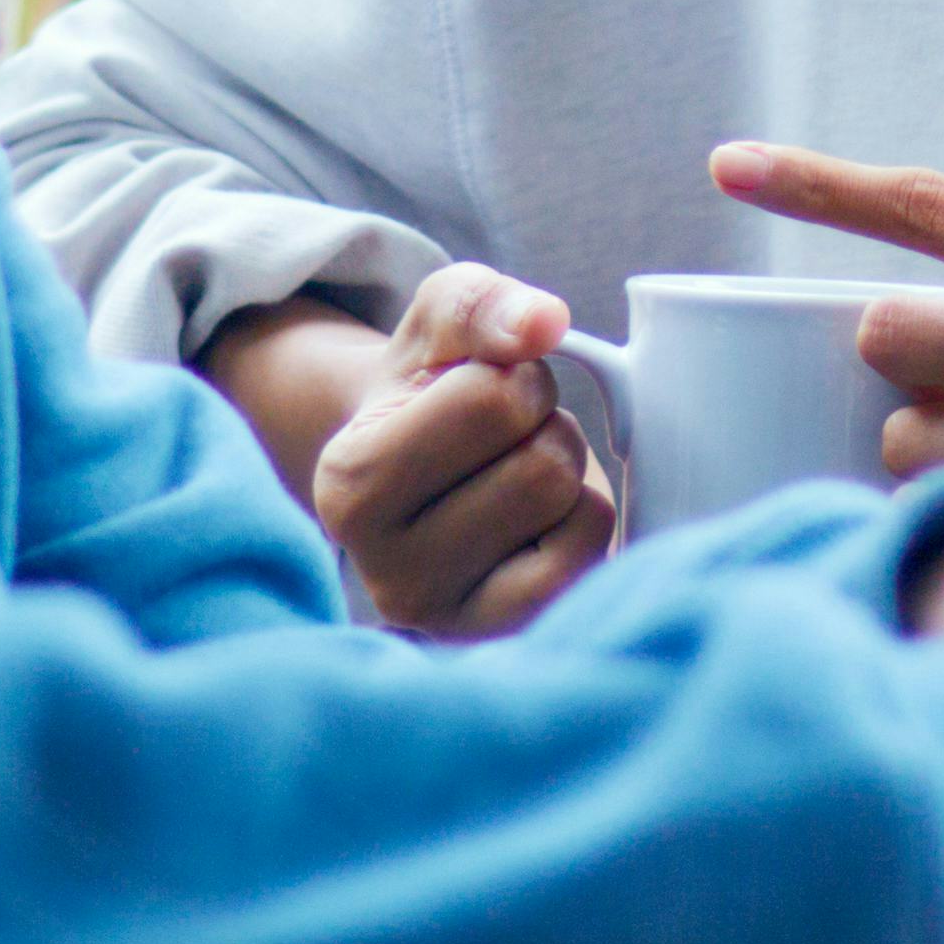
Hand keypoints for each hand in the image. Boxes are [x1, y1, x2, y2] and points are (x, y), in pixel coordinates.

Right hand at [294, 266, 618, 637]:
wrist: (412, 474)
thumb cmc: (428, 391)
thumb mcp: (438, 325)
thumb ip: (481, 304)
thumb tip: (544, 321)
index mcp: (350, 485)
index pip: (493, 401)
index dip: (512, 376)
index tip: (478, 391)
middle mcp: (390, 574)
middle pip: (543, 464)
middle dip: (542, 424)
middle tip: (502, 438)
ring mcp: (454, 622)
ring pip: (573, 509)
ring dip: (565, 470)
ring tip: (513, 474)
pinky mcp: (510, 639)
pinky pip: (593, 557)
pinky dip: (584, 519)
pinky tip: (537, 521)